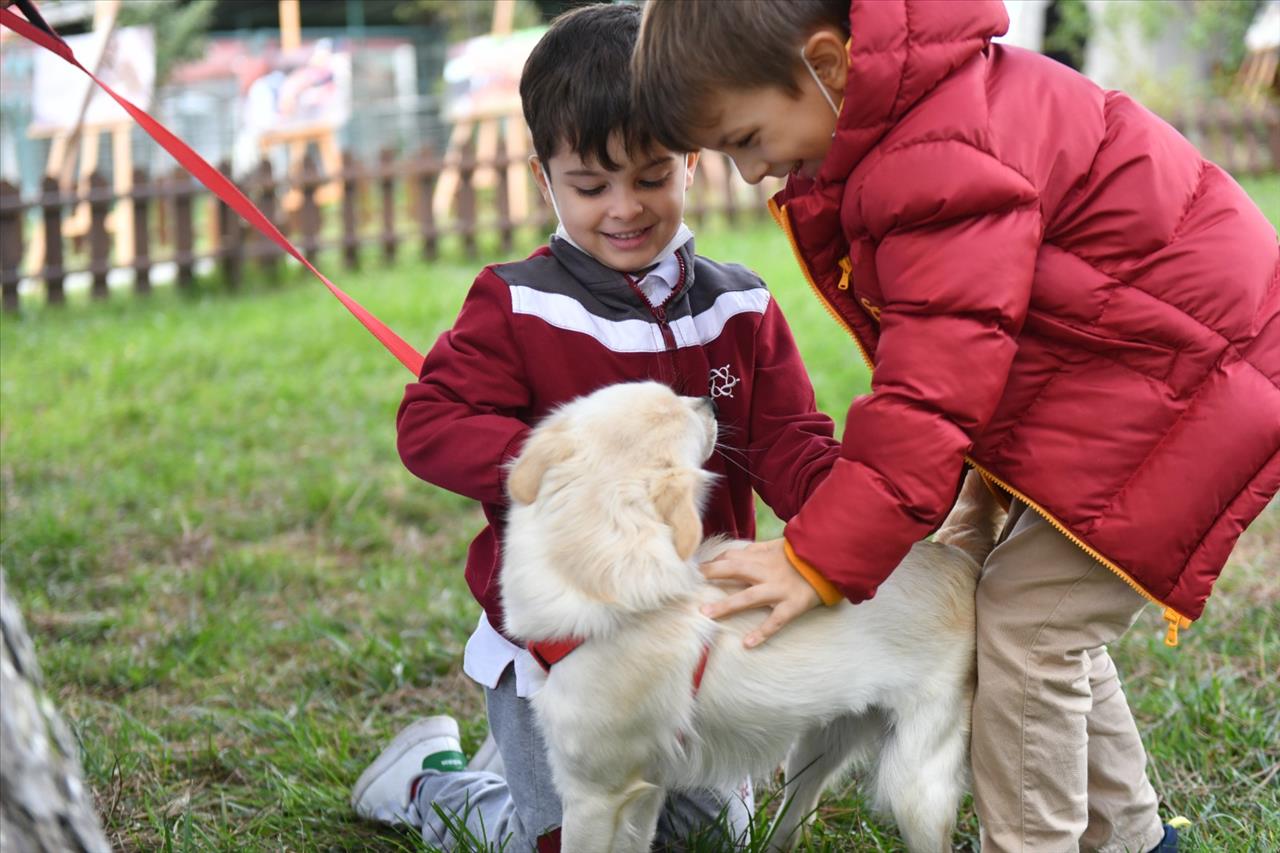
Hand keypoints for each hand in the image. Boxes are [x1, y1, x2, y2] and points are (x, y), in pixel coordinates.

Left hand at [699, 539, 821, 647]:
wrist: (831, 560)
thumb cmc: (802, 554)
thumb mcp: (777, 546)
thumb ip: (755, 550)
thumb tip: (733, 553)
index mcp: (761, 557)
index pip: (730, 557)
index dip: (711, 563)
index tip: (693, 570)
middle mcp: (766, 572)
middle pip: (732, 571)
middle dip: (710, 575)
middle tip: (686, 584)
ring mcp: (778, 590)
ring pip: (748, 597)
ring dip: (726, 606)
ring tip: (706, 614)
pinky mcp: (792, 605)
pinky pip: (775, 621)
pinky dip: (762, 632)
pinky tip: (747, 644)